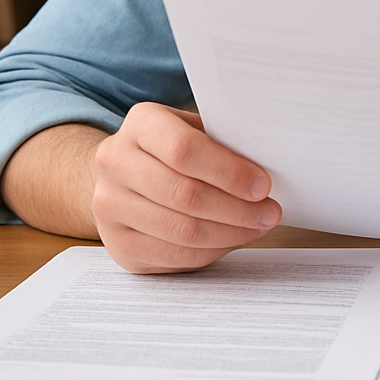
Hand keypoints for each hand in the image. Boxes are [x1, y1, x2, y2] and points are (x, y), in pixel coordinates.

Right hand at [92, 102, 280, 272]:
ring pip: (180, 231)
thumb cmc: (175, 149)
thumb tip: (268, 170)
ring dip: (229, 234)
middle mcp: (115, 162)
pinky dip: (211, 252)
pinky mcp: (116, 243)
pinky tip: (231, 240)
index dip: (228, 171)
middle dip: (237, 209)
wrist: (125, 174)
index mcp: (141, 124)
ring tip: (257, 227)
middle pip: (184, 194)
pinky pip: (172, 256)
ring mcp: (109, 206)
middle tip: (270, 213)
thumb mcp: (197, 130)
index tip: (263, 186)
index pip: (183, 149)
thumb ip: (224, 143)